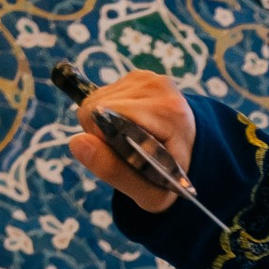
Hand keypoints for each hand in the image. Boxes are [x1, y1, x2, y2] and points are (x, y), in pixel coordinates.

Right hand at [66, 69, 193, 215]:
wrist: (191, 154)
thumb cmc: (170, 178)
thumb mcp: (148, 191)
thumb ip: (113, 171)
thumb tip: (77, 142)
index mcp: (168, 112)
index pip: (105, 114)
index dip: (102, 139)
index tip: (123, 156)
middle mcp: (158, 87)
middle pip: (94, 106)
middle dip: (100, 133)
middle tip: (126, 150)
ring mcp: (147, 78)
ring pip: (93, 100)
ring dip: (103, 125)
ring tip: (130, 139)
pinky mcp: (137, 76)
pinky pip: (101, 95)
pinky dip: (107, 115)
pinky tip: (128, 126)